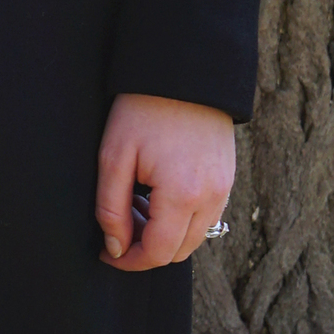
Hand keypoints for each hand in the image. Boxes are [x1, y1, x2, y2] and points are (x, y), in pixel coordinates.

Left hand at [95, 92, 235, 271]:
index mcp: (182, 194)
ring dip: (163, 235)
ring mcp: (224, 188)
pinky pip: (205, 216)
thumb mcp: (114, 157)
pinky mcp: (227, 178)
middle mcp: (211, 197)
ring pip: (194, 237)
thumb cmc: (142, 110)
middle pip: (178, 252)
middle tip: (118, 224)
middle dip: (145, 249)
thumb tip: (116, 247)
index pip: (157, 253)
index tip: (106, 253)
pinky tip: (155, 194)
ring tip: (135, 204)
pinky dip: (180, 219)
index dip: (128, 261)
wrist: (182, 72)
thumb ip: (111, 209)